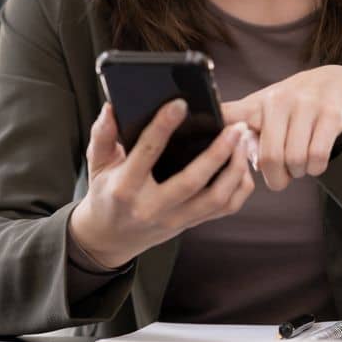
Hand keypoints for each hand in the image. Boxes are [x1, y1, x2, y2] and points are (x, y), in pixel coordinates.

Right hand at [68, 99, 256, 269]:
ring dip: (235, 169)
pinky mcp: (191, 224)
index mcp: (126, 187)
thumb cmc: (106, 194)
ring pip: (215, 198)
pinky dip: (239, 187)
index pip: (147, 153)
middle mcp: (152, 207)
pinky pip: (224, 209)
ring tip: (244, 141)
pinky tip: (243, 164)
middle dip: (217, 152)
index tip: (180, 104)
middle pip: (191, 181)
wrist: (111, 237)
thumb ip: (102, 135)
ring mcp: (175, 219)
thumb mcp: (97, 163)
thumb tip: (111, 107)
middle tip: (235, 127)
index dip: (163, 127)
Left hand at [222, 66, 341, 190]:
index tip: (226, 161)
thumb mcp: (259, 107)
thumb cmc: (289, 103)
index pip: (232, 127)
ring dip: (298, 172)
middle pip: (270, 157)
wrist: (334, 82)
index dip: (227, 149)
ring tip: (298, 166)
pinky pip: (318, 156)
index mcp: (256, 104)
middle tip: (280, 178)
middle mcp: (279, 102)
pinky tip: (313, 163)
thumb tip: (201, 137)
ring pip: (296, 159)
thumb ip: (234, 121)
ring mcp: (306, 106)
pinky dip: (315, 168)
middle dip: (276, 178)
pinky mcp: (331, 115)